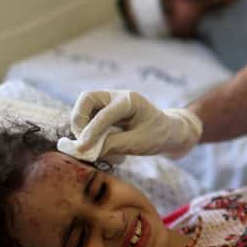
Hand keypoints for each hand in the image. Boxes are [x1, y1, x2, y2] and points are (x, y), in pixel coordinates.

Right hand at [63, 90, 201, 159]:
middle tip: (81, 141)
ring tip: (87, 144)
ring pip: (84, 107)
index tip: (82, 148)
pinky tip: (95, 144)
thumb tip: (86, 150)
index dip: (91, 131)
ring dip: (80, 125)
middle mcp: (117, 97)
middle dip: (79, 120)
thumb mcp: (138, 144)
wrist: (167, 132)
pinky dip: (85, 130)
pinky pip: (88, 117)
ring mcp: (110, 102)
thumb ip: (112, 145)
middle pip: (87, 99)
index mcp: (130, 101)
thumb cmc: (157, 136)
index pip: (104, 113)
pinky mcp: (105, 112)